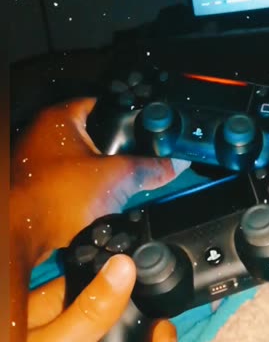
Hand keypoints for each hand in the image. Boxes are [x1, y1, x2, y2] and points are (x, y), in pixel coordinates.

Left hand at [10, 97, 189, 266]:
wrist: (19, 238)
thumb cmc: (52, 199)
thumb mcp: (117, 179)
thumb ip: (150, 168)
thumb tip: (175, 164)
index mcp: (60, 118)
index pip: (102, 103)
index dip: (126, 115)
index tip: (143, 128)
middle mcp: (42, 135)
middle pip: (92, 135)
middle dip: (113, 152)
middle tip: (131, 164)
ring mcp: (35, 163)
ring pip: (79, 162)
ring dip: (96, 176)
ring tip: (111, 189)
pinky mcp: (34, 189)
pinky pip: (67, 185)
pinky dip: (80, 194)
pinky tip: (90, 207)